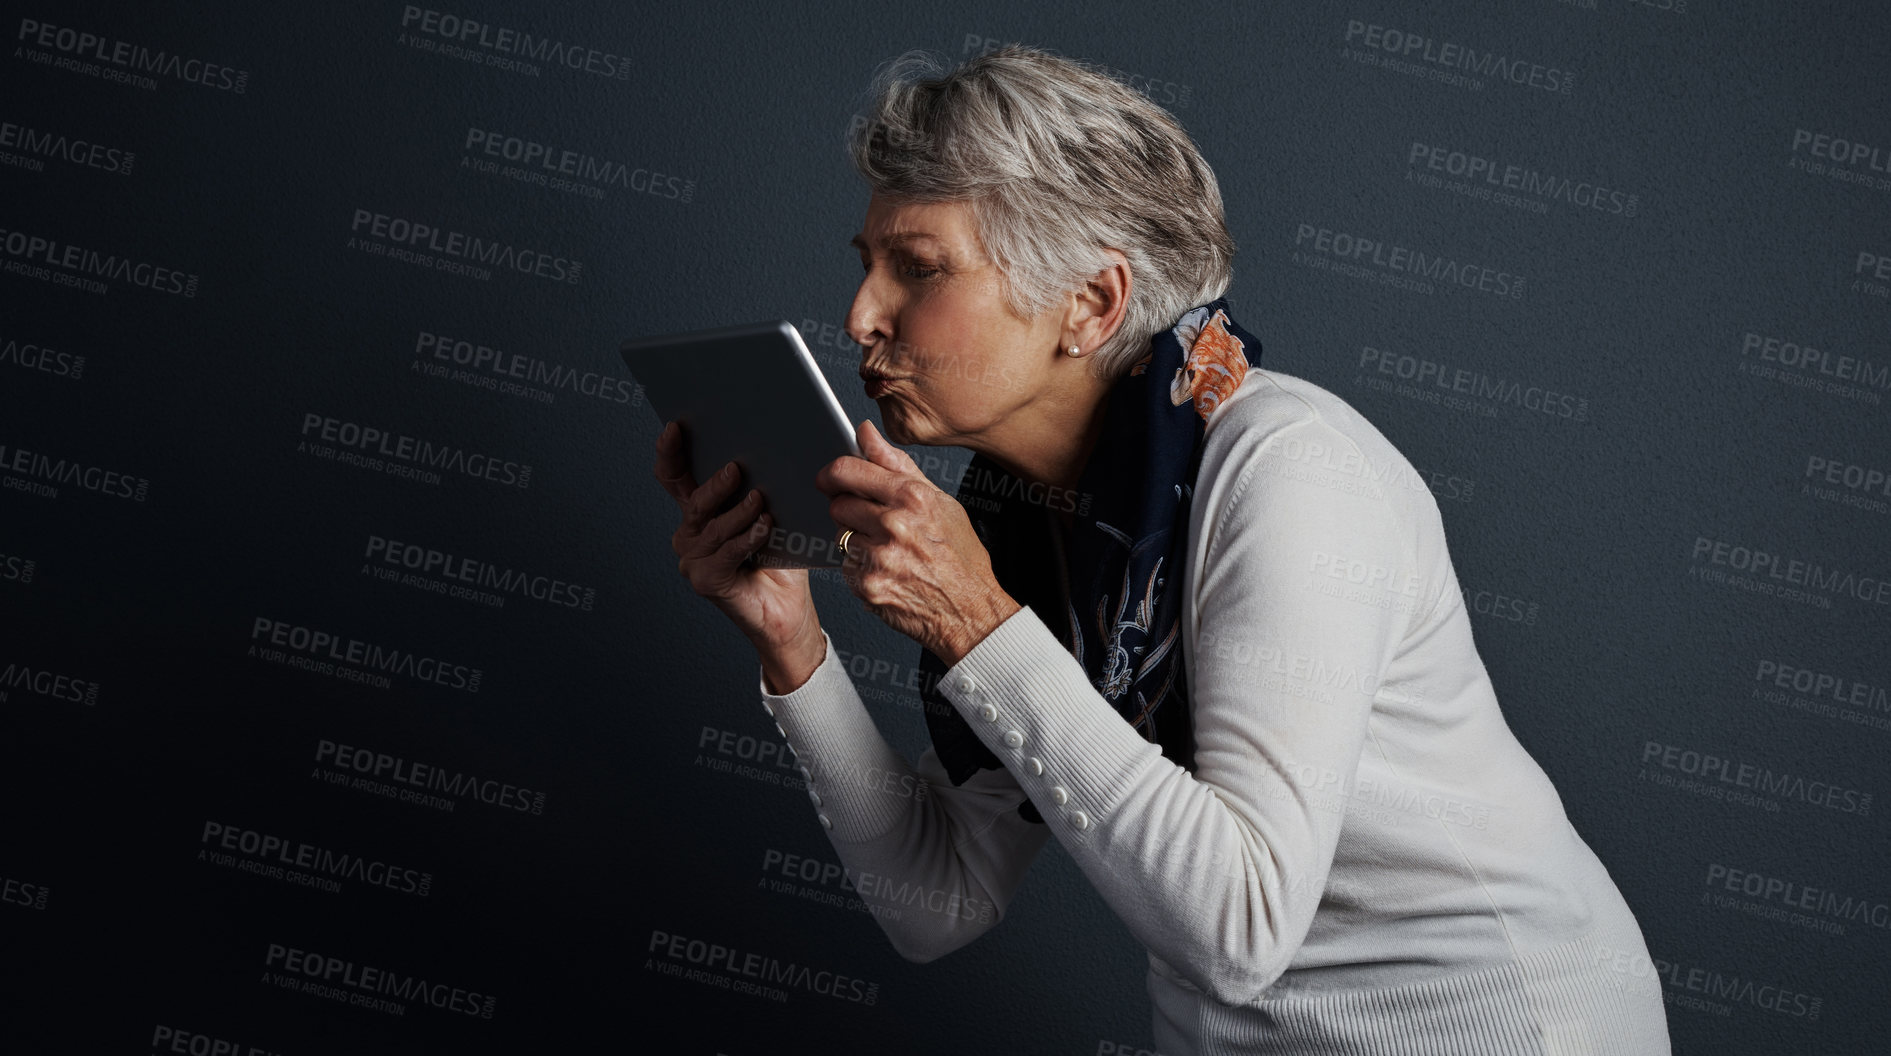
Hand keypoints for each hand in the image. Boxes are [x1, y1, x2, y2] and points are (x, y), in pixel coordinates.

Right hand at [654, 421, 822, 687]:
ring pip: (712, 527)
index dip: (670, 451)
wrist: (789, 610)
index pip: (674, 476)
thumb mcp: (772, 512)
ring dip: (738, 512)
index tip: (676, 426)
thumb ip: (762, 484)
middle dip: (714, 484)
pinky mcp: (705, 581)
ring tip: (761, 500)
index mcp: (700, 512)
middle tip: (736, 469)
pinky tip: (763, 528)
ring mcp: (693, 560)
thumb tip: (774, 443)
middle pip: (694, 501)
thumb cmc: (782, 558)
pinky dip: (745, 539)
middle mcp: (690, 534)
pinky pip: (724, 554)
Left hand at [816, 420, 1020, 664]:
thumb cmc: (960, 557)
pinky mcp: (867, 585)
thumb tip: (865, 433)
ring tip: (890, 551)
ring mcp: (879, 557)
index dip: (832, 473)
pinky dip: (861, 569)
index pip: (849, 471)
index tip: (829, 478)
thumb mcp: (940, 501)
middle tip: (873, 523)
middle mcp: (894, 525)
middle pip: (838, 504)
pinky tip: (887, 571)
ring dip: (858, 542)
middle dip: (849, 511)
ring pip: (841, 536)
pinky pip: (846, 566)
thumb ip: (896, 464)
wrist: (970, 611)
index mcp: (912, 497)